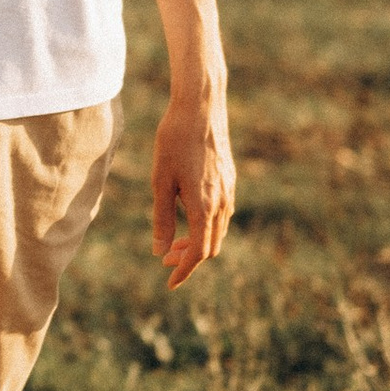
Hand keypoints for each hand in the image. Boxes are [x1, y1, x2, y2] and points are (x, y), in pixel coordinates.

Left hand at [152, 82, 234, 289]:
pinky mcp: (229, 179)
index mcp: (204, 206)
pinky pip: (222, 214)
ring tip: (173, 241)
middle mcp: (222, 202)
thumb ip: (162, 218)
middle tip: (165, 259)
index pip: (199, 252)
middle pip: (210, 246)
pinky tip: (188, 215)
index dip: (184, 271)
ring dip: (197, 241)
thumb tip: (160, 251)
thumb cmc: (174, 141)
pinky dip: (205, 225)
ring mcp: (229, 190)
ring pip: (218, 231)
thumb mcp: (160, 181)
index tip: (169, 283)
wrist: (200, 107)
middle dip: (189, 258)